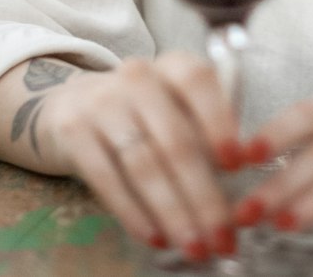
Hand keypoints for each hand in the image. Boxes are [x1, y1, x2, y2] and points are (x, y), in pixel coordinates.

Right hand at [38, 53, 238, 260]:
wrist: (71, 106)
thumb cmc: (142, 113)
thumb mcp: (175, 107)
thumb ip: (205, 132)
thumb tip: (240, 179)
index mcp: (172, 66)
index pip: (199, 83)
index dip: (219, 122)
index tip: (237, 166)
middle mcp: (138, 77)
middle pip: (175, 140)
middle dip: (203, 195)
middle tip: (222, 237)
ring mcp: (103, 101)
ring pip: (144, 164)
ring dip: (172, 212)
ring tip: (193, 245)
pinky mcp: (73, 130)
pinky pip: (107, 178)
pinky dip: (134, 212)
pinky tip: (154, 237)